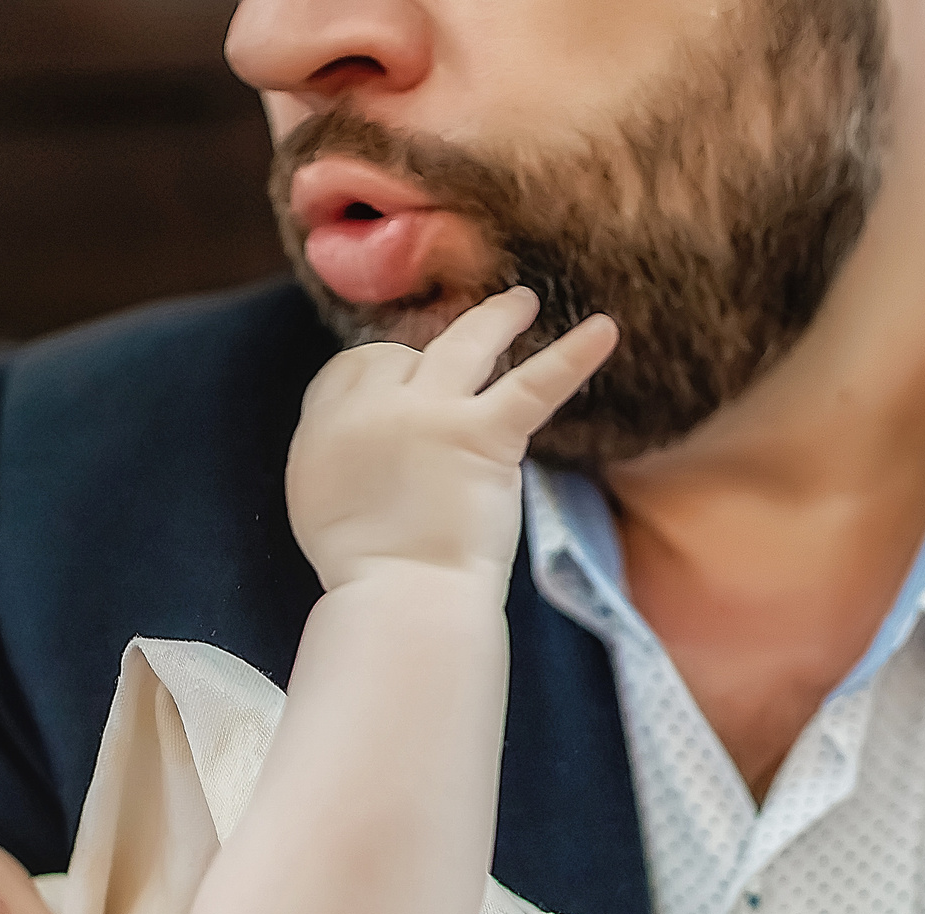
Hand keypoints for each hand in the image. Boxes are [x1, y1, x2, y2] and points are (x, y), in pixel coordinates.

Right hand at [286, 287, 616, 591]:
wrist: (402, 599)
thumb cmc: (366, 576)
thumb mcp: (319, 505)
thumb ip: (338, 455)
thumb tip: (364, 436)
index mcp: (324, 428)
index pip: (356, 367)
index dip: (387, 370)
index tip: (411, 379)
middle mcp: (372, 409)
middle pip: (403, 352)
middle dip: (431, 350)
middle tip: (465, 341)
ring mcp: (428, 414)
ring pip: (464, 343)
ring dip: (495, 318)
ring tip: (523, 302)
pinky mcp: (482, 434)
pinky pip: (534, 384)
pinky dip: (572, 357)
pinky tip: (605, 332)